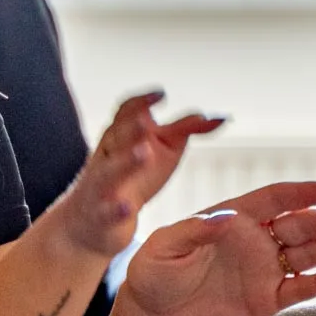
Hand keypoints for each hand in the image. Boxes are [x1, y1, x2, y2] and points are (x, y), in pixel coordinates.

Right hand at [53, 91, 224, 256]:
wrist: (94, 221)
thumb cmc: (134, 178)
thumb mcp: (161, 149)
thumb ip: (186, 130)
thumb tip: (221, 117)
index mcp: (121, 136)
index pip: (125, 113)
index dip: (141, 103)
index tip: (161, 94)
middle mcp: (108, 157)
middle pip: (116, 138)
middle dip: (130, 129)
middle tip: (145, 120)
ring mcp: (102, 187)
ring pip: (110, 172)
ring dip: (126, 163)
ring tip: (144, 153)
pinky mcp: (102, 217)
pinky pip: (107, 212)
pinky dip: (116, 209)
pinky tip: (128, 207)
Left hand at [117, 181, 315, 315]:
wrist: (151, 314)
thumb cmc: (153, 271)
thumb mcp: (166, 245)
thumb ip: (196, 230)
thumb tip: (229, 218)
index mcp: (234, 219)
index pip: (276, 199)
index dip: (305, 193)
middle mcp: (255, 241)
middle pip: (301, 226)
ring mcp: (264, 270)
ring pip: (308, 255)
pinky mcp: (265, 300)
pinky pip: (300, 289)